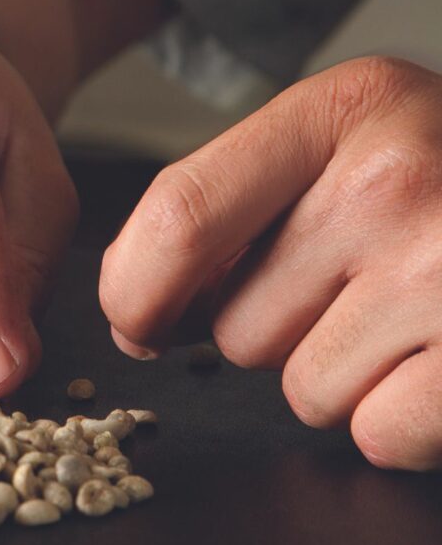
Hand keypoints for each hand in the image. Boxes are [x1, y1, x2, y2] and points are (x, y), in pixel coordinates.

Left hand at [101, 56, 441, 469]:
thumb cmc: (439, 179)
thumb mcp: (340, 145)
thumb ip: (226, 211)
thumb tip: (136, 315)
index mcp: (339, 110)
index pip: (179, 215)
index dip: (134, 289)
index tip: (137, 322)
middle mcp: (398, 177)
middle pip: (235, 326)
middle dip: (273, 330)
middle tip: (352, 285)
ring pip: (302, 390)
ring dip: (336, 371)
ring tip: (405, 313)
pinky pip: (376, 434)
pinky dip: (397, 416)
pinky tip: (437, 356)